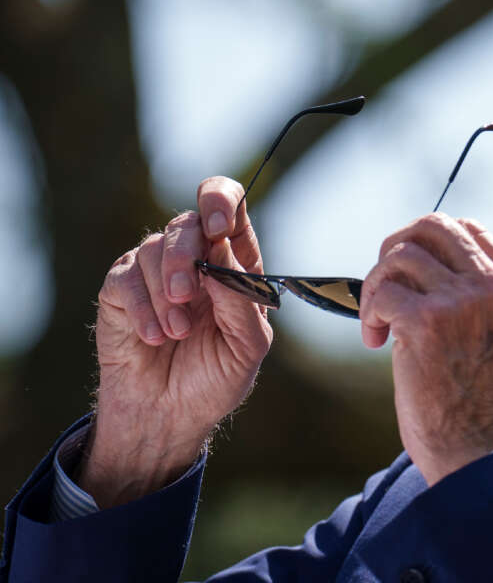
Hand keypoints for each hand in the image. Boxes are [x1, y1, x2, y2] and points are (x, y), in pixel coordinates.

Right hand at [79, 176, 272, 507]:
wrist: (169, 417)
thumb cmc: (215, 379)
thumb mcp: (246, 346)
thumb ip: (242, 300)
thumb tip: (222, 251)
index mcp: (234, 263)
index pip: (230, 205)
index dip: (220, 201)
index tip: (217, 228)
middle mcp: (195, 258)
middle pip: (188, 222)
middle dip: (185, 257)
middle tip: (186, 297)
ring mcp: (156, 271)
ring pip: (154, 248)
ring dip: (165, 295)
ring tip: (176, 334)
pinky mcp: (120, 290)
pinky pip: (125, 277)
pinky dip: (141, 309)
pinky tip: (154, 338)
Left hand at [360, 214, 492, 485]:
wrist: (477, 450)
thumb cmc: (479, 396)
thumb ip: (477, 289)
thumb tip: (419, 253)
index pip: (469, 229)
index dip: (430, 247)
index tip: (414, 280)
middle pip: (433, 225)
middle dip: (397, 249)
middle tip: (385, 286)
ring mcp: (465, 300)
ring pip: (401, 254)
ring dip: (377, 285)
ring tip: (379, 322)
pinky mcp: (429, 320)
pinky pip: (382, 291)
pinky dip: (369, 312)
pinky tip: (376, 341)